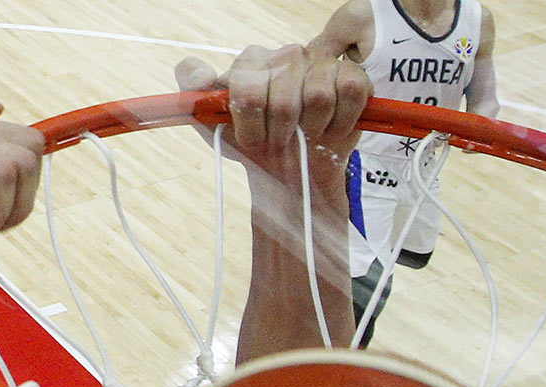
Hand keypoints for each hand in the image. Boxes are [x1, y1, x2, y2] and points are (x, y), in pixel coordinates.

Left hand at [175, 45, 369, 184]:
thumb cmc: (253, 145)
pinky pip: (348, 92)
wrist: (289, 172)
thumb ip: (194, 93)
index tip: (251, 140)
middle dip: (280, 135)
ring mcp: (320, 62)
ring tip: (305, 136)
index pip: (247, 90)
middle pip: (284, 100)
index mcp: (251, 62)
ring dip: (311, 131)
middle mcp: (286, 55)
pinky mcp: (352, 76)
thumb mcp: (212, 123)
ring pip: (318, 97)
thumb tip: (198, 76)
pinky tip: (328, 130)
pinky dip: (338, 122)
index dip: (250, 126)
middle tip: (278, 143)